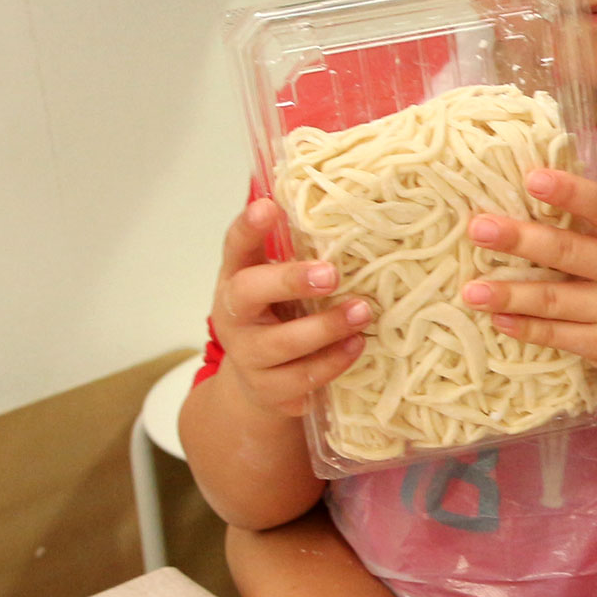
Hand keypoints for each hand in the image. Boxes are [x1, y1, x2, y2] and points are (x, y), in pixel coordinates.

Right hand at [211, 197, 370, 416]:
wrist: (259, 384)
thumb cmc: (278, 317)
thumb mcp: (281, 284)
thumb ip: (299, 255)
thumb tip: (350, 208)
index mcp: (237, 277)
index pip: (236, 246)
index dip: (249, 227)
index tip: (268, 206)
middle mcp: (234, 315)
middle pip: (247, 292)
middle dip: (289, 281)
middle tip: (331, 274)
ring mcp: (247, 355)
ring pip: (280, 343)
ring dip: (325, 327)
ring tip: (363, 312)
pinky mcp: (268, 389)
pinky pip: (302, 377)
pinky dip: (333, 362)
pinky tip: (358, 345)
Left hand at [461, 169, 596, 393]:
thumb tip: (533, 198)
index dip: (570, 192)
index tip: (531, 179)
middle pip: (569, 252)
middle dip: (519, 240)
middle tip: (478, 229)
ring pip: (554, 299)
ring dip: (508, 293)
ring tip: (471, 289)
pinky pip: (557, 335)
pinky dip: (524, 327)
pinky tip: (498, 318)